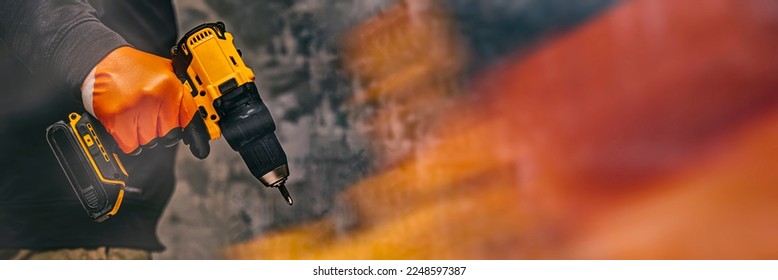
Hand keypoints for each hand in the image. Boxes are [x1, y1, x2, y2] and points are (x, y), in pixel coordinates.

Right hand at [81, 46, 197, 153]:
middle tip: (147, 115)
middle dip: (158, 129)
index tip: (182, 131)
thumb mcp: (165, 71)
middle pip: (167, 134)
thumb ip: (180, 92)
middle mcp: (154, 97)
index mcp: (170, 86)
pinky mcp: (116, 119)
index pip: (188, 119)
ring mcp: (135, 109)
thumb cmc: (133, 68)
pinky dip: (128, 140)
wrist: (101, 61)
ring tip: (134, 115)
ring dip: (141, 134)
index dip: (182, 126)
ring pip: (148, 141)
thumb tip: (195, 116)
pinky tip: (125, 124)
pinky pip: (130, 145)